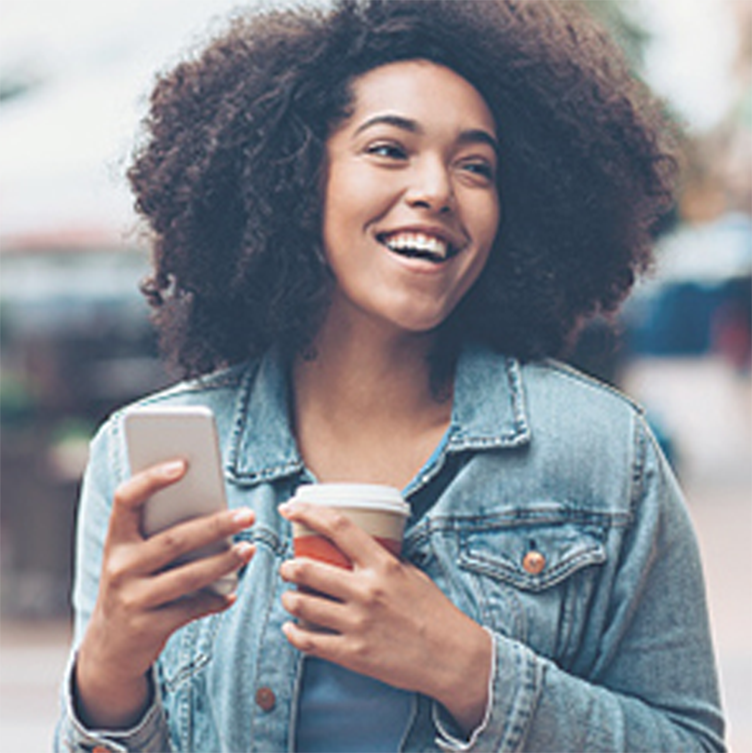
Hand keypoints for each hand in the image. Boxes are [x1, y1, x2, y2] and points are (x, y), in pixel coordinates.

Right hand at [75, 459, 254, 728]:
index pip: (127, 499)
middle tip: (248, 515)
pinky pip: (190, 609)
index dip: (151, 479)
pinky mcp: (147, 628)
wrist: (108, 648)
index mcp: (116, 540)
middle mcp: (119, 567)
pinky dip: (214, 600)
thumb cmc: (135, 584)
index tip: (183, 464)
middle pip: (174, 540)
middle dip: (215, 525)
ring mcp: (132, 599)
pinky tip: (232, 592)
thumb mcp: (136, 558)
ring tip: (249, 549)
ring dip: (224, 562)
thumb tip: (216, 508)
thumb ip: (163, 533)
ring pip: (187, 576)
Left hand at [278, 501, 491, 733]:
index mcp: (382, 565)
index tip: (290, 508)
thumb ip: (383, 560)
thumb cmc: (434, 612)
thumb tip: (359, 547)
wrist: (452, 657)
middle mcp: (366, 591)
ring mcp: (357, 623)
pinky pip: (308, 641)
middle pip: (307, 568)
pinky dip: (293, 633)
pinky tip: (292, 627)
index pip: (338, 527)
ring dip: (288, 598)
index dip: (308, 512)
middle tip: (287, 567)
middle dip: (288, 566)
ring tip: (290, 597)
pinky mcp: (353, 653)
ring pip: (301, 604)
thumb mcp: (412, 574)